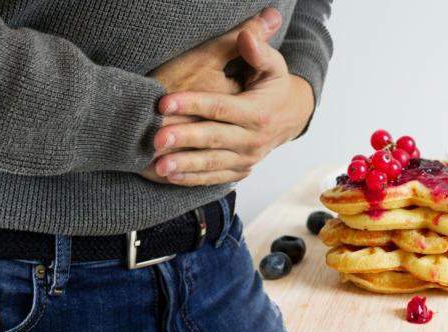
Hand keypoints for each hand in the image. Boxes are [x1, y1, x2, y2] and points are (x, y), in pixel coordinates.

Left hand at [140, 8, 282, 182]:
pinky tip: (170, 176)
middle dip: (183, 139)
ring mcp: (246, 159)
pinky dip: (192, 179)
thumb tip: (245, 35)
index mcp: (258, 113)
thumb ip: (258, 51)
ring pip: (212, 163)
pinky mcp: (240, 171)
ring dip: (184, 166)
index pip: (220, 108)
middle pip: (213, 138)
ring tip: (159, 165)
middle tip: (156, 139)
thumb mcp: (273, 67)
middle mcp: (253, 140)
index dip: (192, 104)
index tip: (164, 103)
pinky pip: (214, 178)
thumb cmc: (274, 88)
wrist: (291, 118)